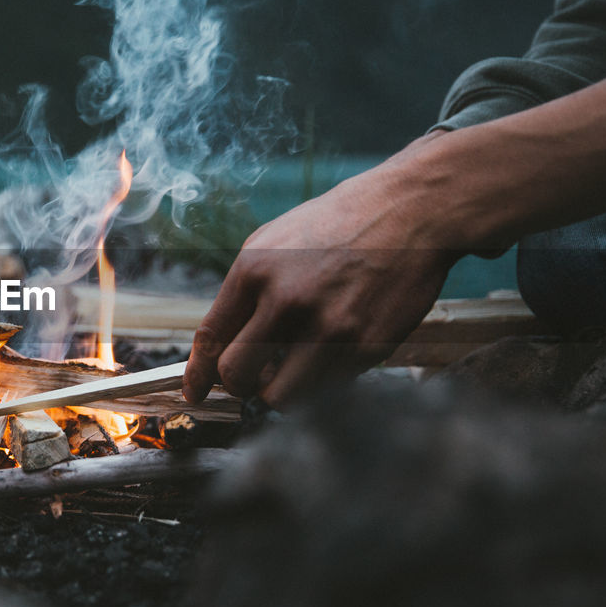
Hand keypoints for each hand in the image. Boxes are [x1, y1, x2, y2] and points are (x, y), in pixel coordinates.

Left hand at [183, 132, 457, 407]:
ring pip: (279, 396)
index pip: (210, 336)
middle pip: (235, 375)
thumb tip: (223, 343)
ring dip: (282, 391)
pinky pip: (327, 388)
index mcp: (255, 268)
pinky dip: (324, 380)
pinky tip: (337, 350)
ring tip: (296, 369)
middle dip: (238, 386)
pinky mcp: (365, 346)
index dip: (197, 374)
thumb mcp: (277, 241)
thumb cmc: (342, 224)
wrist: (411, 210)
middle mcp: (285, 298)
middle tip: (253, 380)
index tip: (193, 393)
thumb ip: (247, 290)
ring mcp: (327, 325)